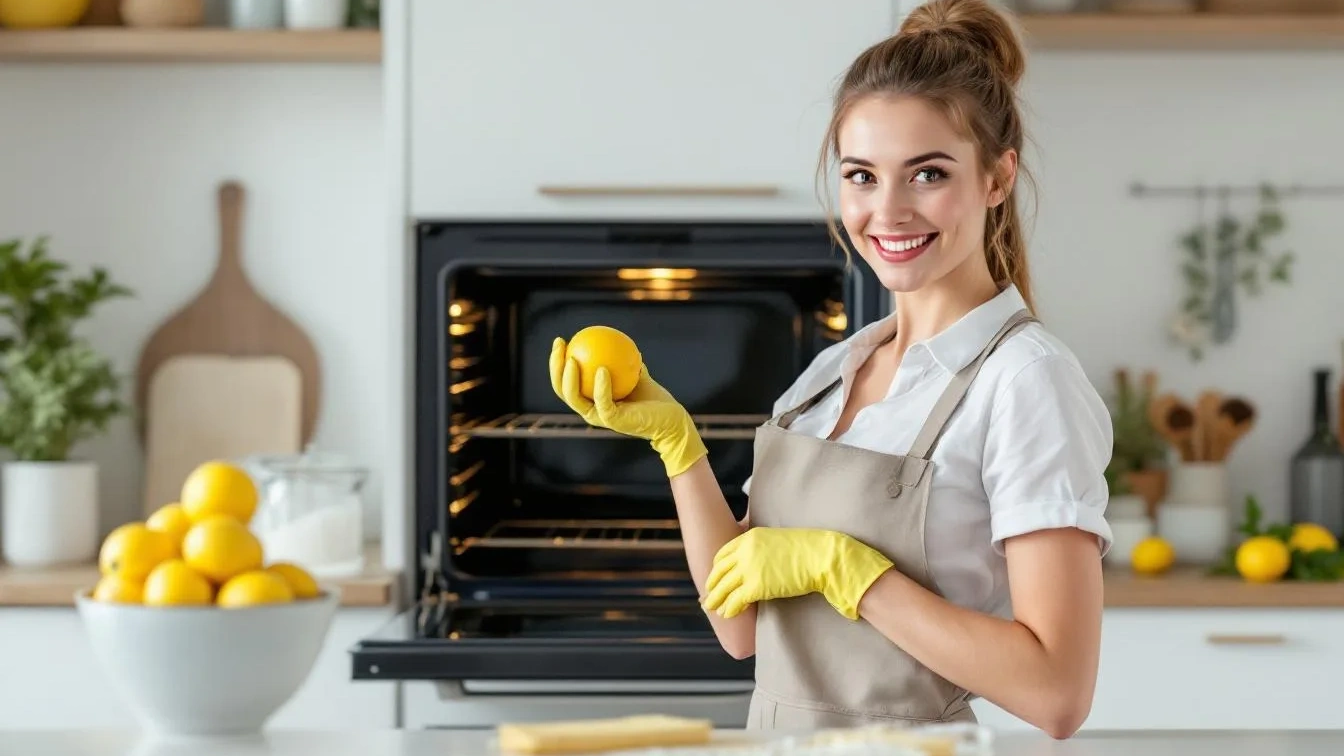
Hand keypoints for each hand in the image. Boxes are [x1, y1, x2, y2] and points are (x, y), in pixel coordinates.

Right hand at [549, 337, 707, 477]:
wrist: (670, 418)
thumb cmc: (652, 398)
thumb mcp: (635, 373)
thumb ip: (623, 361)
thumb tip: (614, 338)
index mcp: (591, 400)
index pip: (566, 382)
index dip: (557, 362)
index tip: (560, 341)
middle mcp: (590, 410)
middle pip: (562, 390)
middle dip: (555, 367)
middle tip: (559, 346)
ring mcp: (600, 417)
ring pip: (575, 399)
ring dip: (569, 379)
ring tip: (571, 358)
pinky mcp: (613, 422)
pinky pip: (602, 401)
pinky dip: (601, 385)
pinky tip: (602, 368)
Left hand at [702, 527, 893, 620]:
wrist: (821, 556)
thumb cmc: (807, 549)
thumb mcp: (778, 539)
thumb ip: (763, 547)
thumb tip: (759, 557)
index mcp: (749, 538)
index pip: (723, 554)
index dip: (717, 568)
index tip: (714, 576)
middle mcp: (745, 551)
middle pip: (720, 570)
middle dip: (712, 584)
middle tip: (707, 595)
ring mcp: (749, 568)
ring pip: (724, 587)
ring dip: (716, 599)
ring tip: (712, 607)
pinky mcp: (756, 586)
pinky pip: (736, 599)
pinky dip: (729, 608)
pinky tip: (727, 613)